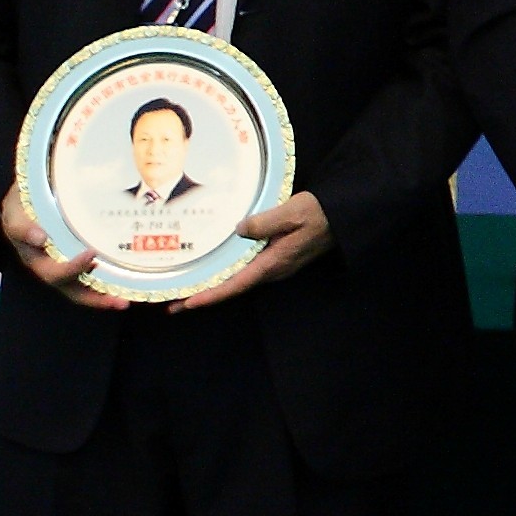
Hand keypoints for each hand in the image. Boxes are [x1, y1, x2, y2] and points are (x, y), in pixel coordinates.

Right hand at [0, 180, 127, 309]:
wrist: (22, 205)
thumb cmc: (19, 212)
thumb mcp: (15, 217)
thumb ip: (22, 227)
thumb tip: (40, 238)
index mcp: (38, 262)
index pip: (55, 274)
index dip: (73, 268)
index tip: (91, 254)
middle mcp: (53, 269)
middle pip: (75, 291)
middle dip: (97, 299)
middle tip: (122, 302)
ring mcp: (67, 266)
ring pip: (87, 287)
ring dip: (107, 294)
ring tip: (128, 297)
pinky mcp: (78, 258)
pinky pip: (94, 274)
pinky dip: (109, 278)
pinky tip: (128, 276)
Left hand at [171, 191, 332, 309]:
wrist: (342, 216)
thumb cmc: (319, 213)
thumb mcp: (291, 212)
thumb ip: (264, 222)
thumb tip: (239, 230)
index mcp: (273, 263)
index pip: (236, 285)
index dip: (210, 295)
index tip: (186, 304)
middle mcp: (271, 270)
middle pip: (232, 288)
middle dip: (203, 296)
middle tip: (172, 303)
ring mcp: (275, 266)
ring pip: (238, 281)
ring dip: (213, 286)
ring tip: (187, 288)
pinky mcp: (277, 258)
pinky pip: (246, 271)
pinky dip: (227, 275)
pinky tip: (216, 268)